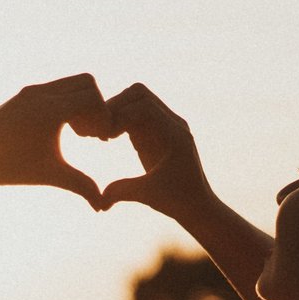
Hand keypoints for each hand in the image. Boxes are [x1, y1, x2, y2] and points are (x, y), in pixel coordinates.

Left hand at [0, 74, 110, 207]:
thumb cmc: (12, 168)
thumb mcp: (51, 176)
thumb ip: (81, 186)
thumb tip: (103, 208)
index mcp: (49, 111)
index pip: (93, 99)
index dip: (104, 118)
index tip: (101, 140)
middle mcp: (40, 93)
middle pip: (87, 83)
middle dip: (97, 107)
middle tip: (92, 134)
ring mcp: (32, 90)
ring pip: (72, 82)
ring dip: (82, 103)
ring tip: (79, 133)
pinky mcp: (26, 93)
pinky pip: (58, 88)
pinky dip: (68, 102)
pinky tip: (64, 129)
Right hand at [99, 83, 214, 217]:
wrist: (198, 205)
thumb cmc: (177, 202)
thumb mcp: (148, 196)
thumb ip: (123, 192)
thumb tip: (100, 202)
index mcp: (174, 135)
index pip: (143, 106)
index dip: (118, 115)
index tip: (104, 137)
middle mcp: (174, 124)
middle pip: (139, 94)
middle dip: (115, 107)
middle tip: (100, 132)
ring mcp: (168, 125)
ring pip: (138, 99)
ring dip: (117, 111)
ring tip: (104, 135)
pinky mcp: (160, 131)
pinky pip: (138, 112)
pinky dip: (122, 119)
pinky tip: (110, 138)